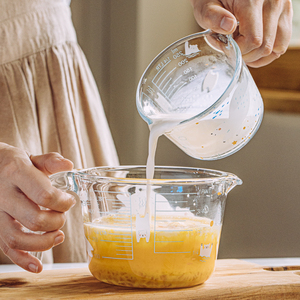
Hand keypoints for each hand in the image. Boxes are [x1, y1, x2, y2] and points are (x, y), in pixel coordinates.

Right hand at [0, 143, 74, 272]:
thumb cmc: (14, 164)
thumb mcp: (32, 159)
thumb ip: (51, 161)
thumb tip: (69, 165)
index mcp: (16, 174)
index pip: (43, 195)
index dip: (62, 202)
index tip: (69, 201)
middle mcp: (4, 195)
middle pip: (34, 219)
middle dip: (56, 221)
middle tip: (63, 216)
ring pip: (18, 238)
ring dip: (44, 243)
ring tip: (59, 236)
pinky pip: (6, 248)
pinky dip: (22, 261)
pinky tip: (37, 267)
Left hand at [190, 0, 292, 66]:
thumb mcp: (206, 7)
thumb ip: (213, 17)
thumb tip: (229, 26)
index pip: (253, 40)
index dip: (239, 50)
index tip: (226, 46)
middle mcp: (273, 1)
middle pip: (266, 46)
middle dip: (247, 54)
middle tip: (233, 47)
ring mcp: (283, 7)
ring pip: (277, 47)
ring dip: (259, 55)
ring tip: (243, 48)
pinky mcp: (285, 12)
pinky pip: (283, 42)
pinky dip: (269, 52)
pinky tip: (254, 49)